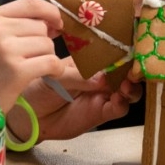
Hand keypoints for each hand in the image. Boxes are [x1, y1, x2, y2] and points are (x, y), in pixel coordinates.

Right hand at [0, 0, 65, 111]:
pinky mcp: (17, 71)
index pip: (30, 3)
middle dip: (44, 41)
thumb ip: (20, 25)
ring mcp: (7, 50)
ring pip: (47, 45)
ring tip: (32, 67)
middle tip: (33, 56)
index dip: (49, 11)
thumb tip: (54, 21)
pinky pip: (51, 62)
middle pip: (41, 26)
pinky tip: (49, 75)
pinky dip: (55, 69)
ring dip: (47, 57)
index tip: (57, 22)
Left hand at [8, 61, 142, 142]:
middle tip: (133, 70)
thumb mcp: (57, 76)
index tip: (133, 50)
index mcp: (91, 62)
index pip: (114, 54)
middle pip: (127, 72)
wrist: (30, 115)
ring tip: (126, 85)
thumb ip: (79, 76)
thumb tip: (103, 79)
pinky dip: (122, 103)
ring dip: (132, 87)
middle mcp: (101, 77)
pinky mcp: (101, 113)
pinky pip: (119, 108)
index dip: (126, 52)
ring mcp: (103, 95)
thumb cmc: (40, 87)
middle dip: (134, 70)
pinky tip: (118, 99)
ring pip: (128, 91)